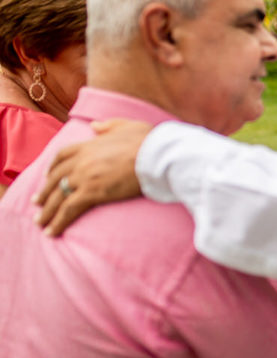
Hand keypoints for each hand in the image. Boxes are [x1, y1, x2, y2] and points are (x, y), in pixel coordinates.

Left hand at [35, 119, 152, 235]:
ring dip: (47, 210)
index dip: (52, 166)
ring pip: (58, 196)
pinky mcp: (92, 192)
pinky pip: (68, 209)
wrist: (157, 155)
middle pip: (55, 177)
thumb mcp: (128, 126)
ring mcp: (85, 177)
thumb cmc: (149, 142)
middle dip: (45, 191)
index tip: (47, 175)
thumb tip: (95, 125)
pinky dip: (57, 221)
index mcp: (89, 145)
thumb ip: (109, 125)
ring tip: (40, 221)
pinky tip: (51, 232)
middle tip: (37, 201)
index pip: (62, 155)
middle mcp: (82, 161)